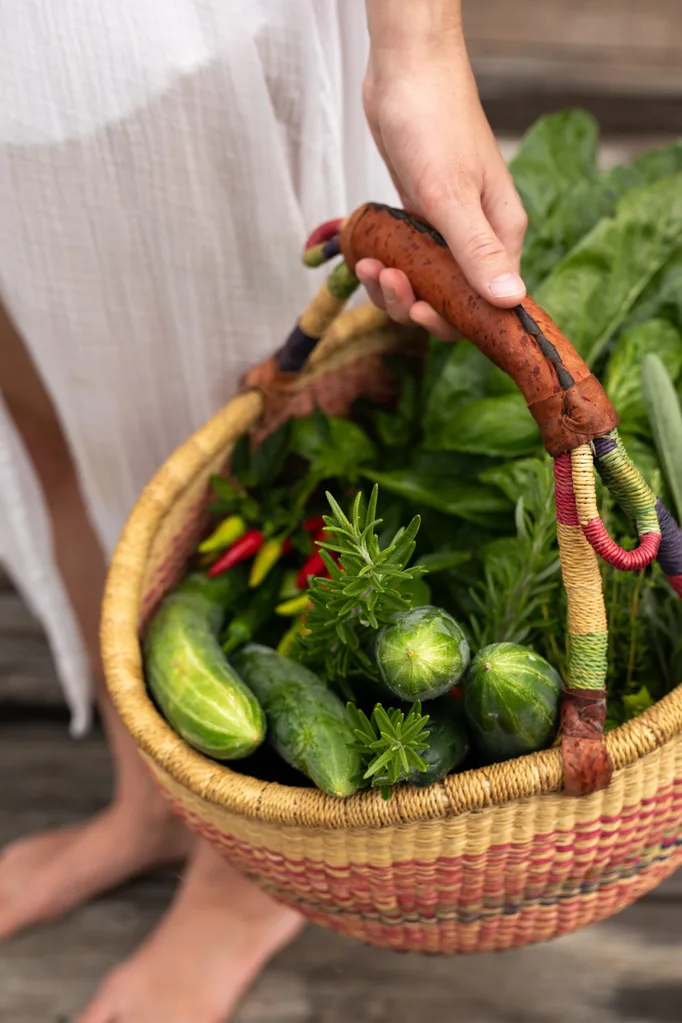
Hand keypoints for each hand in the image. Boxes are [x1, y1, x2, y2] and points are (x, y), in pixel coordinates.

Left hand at [360, 1, 527, 338]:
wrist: (406, 69)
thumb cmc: (434, 121)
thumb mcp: (452, 195)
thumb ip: (477, 252)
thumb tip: (510, 302)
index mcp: (501, 234)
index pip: (488, 303)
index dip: (454, 319)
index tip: (421, 310)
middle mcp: (479, 236)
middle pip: (450, 300)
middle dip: (414, 302)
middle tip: (387, 279)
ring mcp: (447, 227)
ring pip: (422, 282)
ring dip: (391, 286)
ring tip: (369, 264)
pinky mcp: (420, 215)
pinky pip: (405, 259)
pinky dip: (384, 265)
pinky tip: (364, 254)